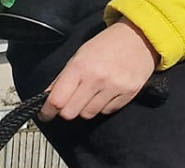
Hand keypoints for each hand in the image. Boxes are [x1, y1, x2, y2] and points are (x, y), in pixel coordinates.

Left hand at [40, 20, 159, 121]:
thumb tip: (48, 97)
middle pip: (71, 113)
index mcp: (80, 67)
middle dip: (66, 110)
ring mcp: (114, 87)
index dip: (48, 111)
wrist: (139, 37)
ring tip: (91, 94)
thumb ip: (63, 78)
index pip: (57, 100)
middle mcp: (97, 78)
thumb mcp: (79, 56)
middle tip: (69, 104)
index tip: (46, 115)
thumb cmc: (107, 45)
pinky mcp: (129, 93)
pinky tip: (106, 93)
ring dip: (85, 108)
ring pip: (89, 114)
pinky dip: (103, 106)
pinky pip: (107, 111)